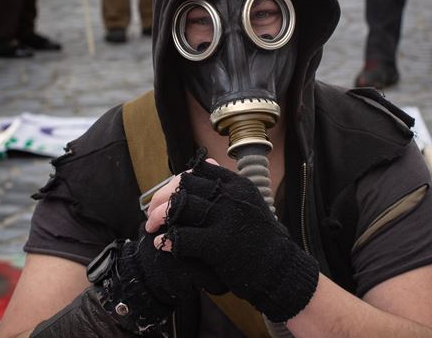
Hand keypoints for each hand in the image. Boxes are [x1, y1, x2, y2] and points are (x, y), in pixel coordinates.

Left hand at [148, 160, 319, 322]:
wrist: (280, 269)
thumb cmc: (261, 239)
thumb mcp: (248, 202)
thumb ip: (226, 185)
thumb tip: (205, 162)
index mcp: (237, 184)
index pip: (198, 170)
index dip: (178, 181)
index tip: (169, 195)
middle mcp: (231, 196)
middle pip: (184, 185)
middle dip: (162, 198)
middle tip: (151, 213)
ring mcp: (226, 219)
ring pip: (180, 206)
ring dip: (160, 217)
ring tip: (151, 227)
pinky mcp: (220, 244)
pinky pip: (183, 237)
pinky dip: (167, 240)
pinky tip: (161, 245)